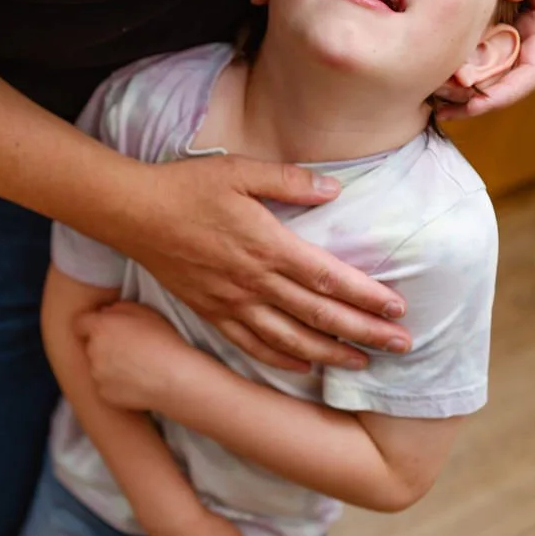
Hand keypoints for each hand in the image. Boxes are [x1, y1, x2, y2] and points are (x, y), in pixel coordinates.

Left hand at [79, 302, 188, 411]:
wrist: (175, 378)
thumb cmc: (164, 341)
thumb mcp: (145, 312)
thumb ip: (119, 308)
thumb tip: (106, 313)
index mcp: (100, 327)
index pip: (80, 323)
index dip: (91, 325)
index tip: (104, 328)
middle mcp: (93, 351)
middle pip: (91, 346)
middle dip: (104, 346)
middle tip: (128, 349)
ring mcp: (97, 375)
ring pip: (98, 367)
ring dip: (110, 366)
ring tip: (136, 367)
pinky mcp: (105, 395)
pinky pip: (106, 386)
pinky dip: (117, 385)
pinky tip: (137, 382)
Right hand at [104, 156, 408, 371]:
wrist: (132, 212)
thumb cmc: (187, 185)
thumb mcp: (241, 169)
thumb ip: (291, 181)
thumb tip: (334, 190)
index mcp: (267, 245)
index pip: (328, 278)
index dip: (366, 296)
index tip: (397, 308)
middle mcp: (253, 281)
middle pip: (318, 315)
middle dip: (364, 332)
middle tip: (402, 346)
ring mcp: (230, 302)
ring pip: (289, 338)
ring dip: (329, 353)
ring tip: (362, 363)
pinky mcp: (210, 312)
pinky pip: (250, 344)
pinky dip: (280, 359)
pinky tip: (303, 366)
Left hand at [435, 0, 534, 119]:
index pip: (532, 71)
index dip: (506, 93)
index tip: (477, 102)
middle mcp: (529, 29)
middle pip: (504, 80)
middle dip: (475, 99)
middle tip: (440, 106)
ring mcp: (506, 23)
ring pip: (483, 68)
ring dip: (459, 88)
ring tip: (427, 98)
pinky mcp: (486, 13)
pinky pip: (469, 45)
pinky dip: (451, 60)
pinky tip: (425, 68)